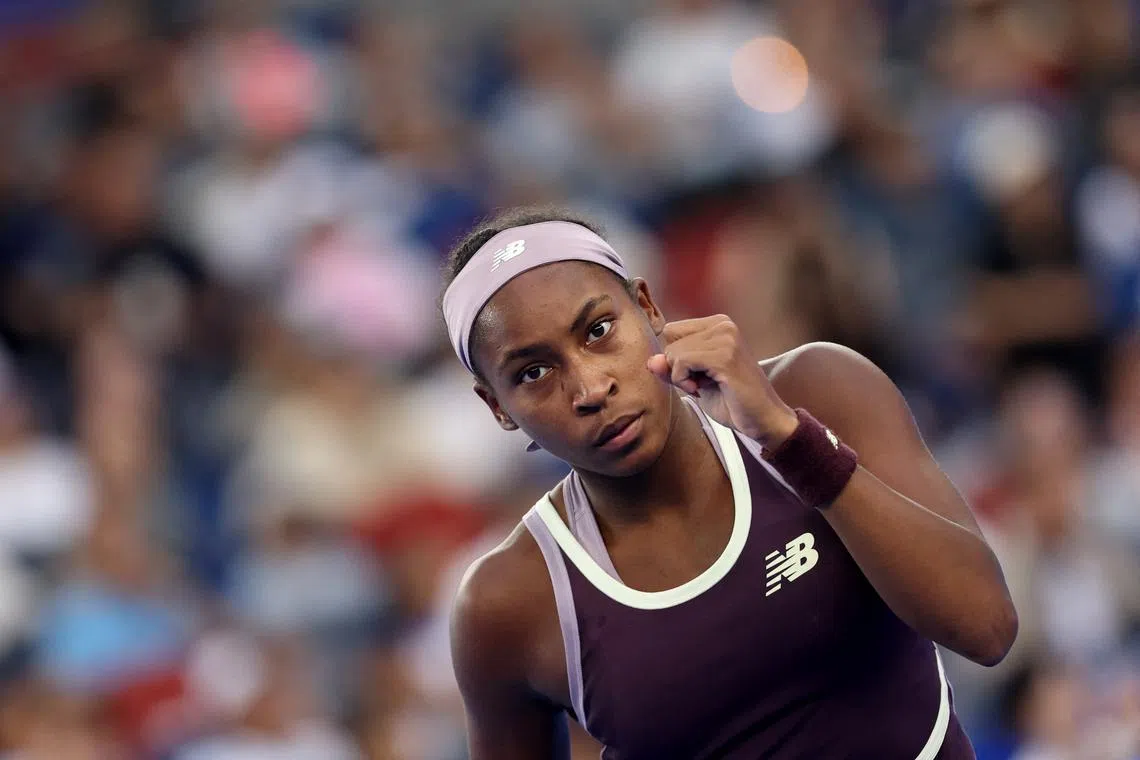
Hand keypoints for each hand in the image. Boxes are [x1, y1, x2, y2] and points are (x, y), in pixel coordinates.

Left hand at [647, 315, 799, 447]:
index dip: (676, 357)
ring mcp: (725, 338)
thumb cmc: (731, 401)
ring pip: (673, 352)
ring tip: (706, 386)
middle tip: (702, 382)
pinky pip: (682, 362)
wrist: (762, 420)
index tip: (698, 374)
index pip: (671, 330)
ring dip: (682, 377)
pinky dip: (685, 381)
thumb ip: (672, 368)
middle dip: (677, 366)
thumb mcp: (693, 381)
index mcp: (718, 324)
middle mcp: (723, 325)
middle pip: (669, 338)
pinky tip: (704, 389)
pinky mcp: (724, 356)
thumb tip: (651, 361)